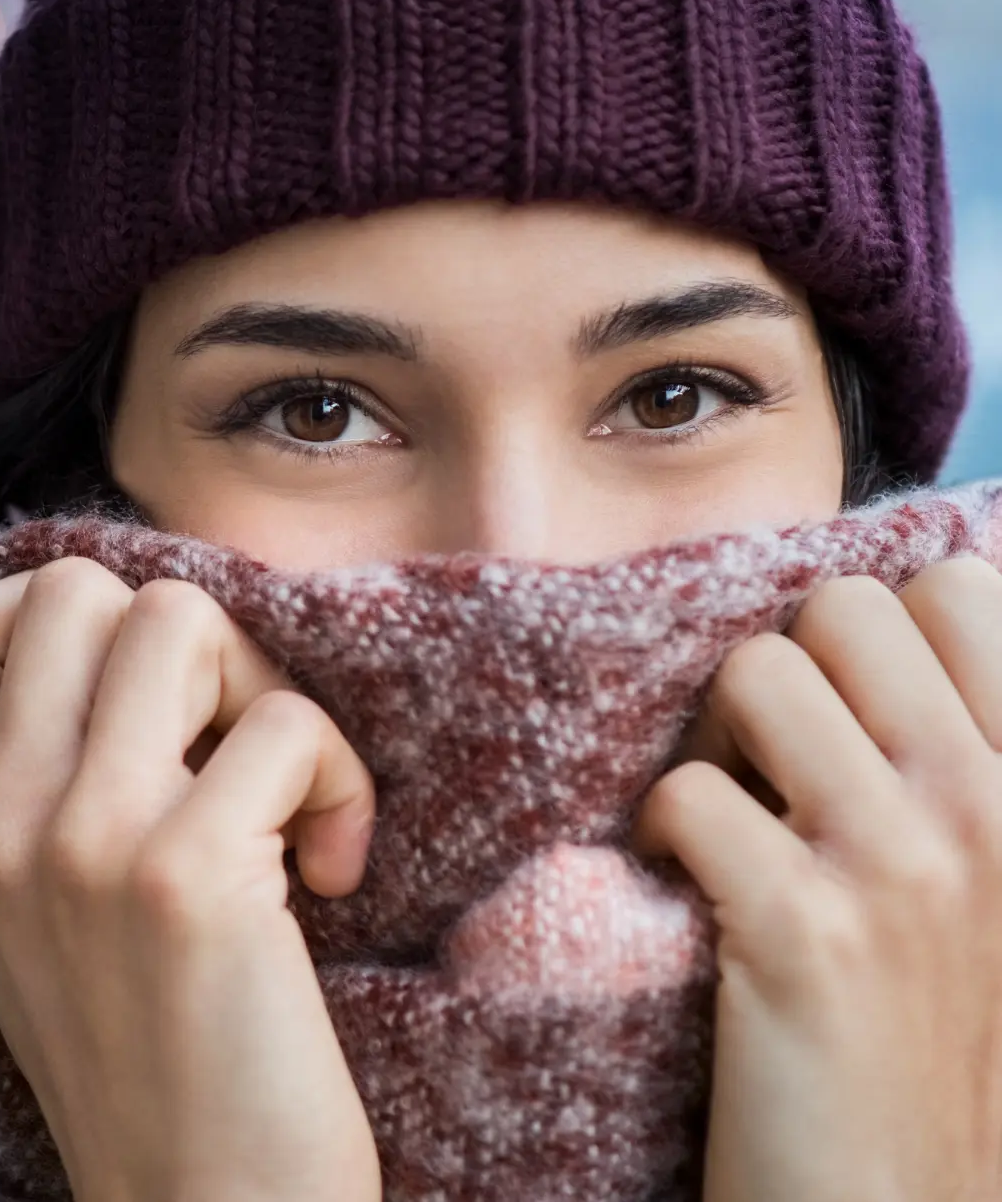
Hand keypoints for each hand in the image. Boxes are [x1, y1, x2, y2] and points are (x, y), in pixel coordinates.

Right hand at [0, 558, 380, 1201]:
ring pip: (182, 619)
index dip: (67, 624)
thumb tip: (151, 647)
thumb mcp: (53, 918)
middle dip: (190, 644)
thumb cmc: (159, 1056)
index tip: (151, 702)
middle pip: (86, 591)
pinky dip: (341, 783)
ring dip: (265, 691)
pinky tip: (334, 871)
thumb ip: (56, 789)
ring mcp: (85, 843)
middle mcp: (1, 826)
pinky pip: (287, 724)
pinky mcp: (187, 875)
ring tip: (284, 798)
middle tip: (232, 746)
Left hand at [635, 556, 1001, 1201]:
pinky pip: (689, 792)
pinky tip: (682, 885)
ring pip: (757, 673)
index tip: (845, 707)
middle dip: (788, 667)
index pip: (958, 588)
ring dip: (714, 739)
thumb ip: (951, 761)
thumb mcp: (991, 884)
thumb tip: (858, 642)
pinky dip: (661, 830)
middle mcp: (990, 809)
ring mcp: (902, 867)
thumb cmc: (934, 1041)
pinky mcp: (802, 932)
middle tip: (768, 758)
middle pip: (842, 608)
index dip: (875, 631)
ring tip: (725, 815)